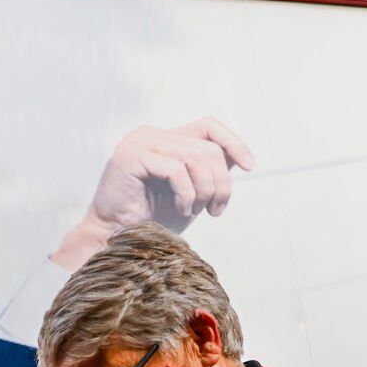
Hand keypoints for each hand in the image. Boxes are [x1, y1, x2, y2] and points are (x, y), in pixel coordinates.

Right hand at [51, 118, 254, 269]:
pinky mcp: (130, 156)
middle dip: (220, 182)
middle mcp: (152, 134)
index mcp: (165, 138)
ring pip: (195, 157)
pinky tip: (181, 208)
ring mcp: (139, 142)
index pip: (208, 126)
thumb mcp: (191, 193)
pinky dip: (186, 193)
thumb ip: (209, 172)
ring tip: (194, 210)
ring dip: (204, 190)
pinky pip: (176, 170)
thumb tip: (238, 158)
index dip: (233, 142)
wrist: (116, 239)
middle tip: (215, 209)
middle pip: (207, 147)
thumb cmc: (151, 220)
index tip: (249, 165)